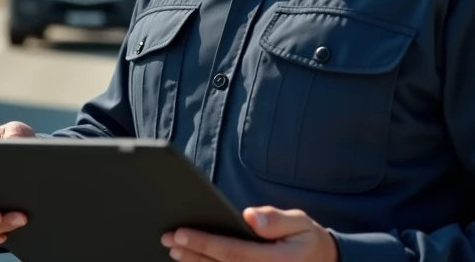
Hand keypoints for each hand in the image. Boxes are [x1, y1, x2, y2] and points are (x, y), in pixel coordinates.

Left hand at [161, 206, 337, 261]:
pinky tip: (192, 261)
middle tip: (168, 239)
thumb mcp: (301, 223)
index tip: (181, 233)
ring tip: (174, 250)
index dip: (205, 243)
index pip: (233, 251)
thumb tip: (250, 216)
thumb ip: (277, 219)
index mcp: (276, 259)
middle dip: (193, 252)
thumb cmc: (306, 239)